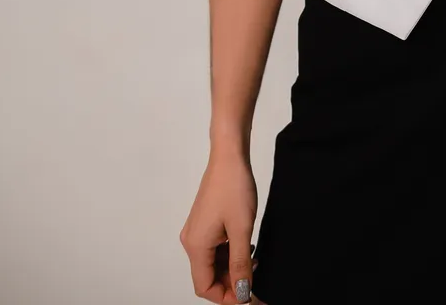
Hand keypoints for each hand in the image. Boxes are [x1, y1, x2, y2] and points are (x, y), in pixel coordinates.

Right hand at [179, 150, 257, 301]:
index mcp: (196, 246)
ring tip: (254, 261)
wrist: (229, 156)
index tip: (248, 297)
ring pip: (212, 263)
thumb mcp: (242, 230)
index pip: (205, 287)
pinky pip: (214, 248)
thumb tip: (242, 293)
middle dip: (231, 283)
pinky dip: (228, 253)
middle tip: (254, 282)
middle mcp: (191, 240)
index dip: (226, 296)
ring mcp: (197, 231)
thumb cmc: (234, 187)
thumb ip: (241, 264)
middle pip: (207, 276)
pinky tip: (246, 246)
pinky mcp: (204, 222)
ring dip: (231, 268)